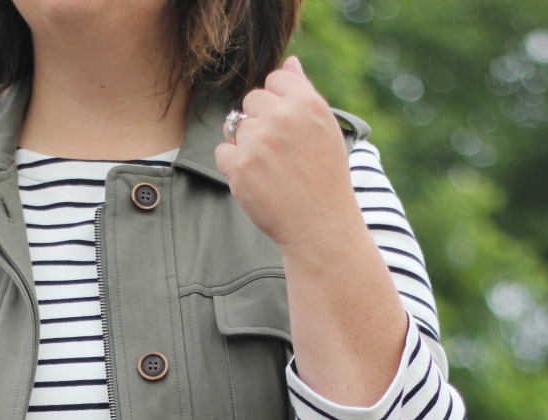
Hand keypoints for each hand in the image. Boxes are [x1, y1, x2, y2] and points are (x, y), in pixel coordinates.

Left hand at [214, 56, 362, 258]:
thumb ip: (304, 93)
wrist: (320, 227)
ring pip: (234, 126)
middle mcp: (282, 117)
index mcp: (307, 103)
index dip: (277, 103)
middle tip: (278, 153)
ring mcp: (259, 142)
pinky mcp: (240, 167)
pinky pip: (222, 153)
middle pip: (251, 100)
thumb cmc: (325, 178)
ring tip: (268, 169)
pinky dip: (233, 167)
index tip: (287, 129)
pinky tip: (255, 181)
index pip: (274, 80)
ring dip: (244, 145)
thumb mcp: (325, 130)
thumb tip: (290, 63)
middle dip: (259, 122)